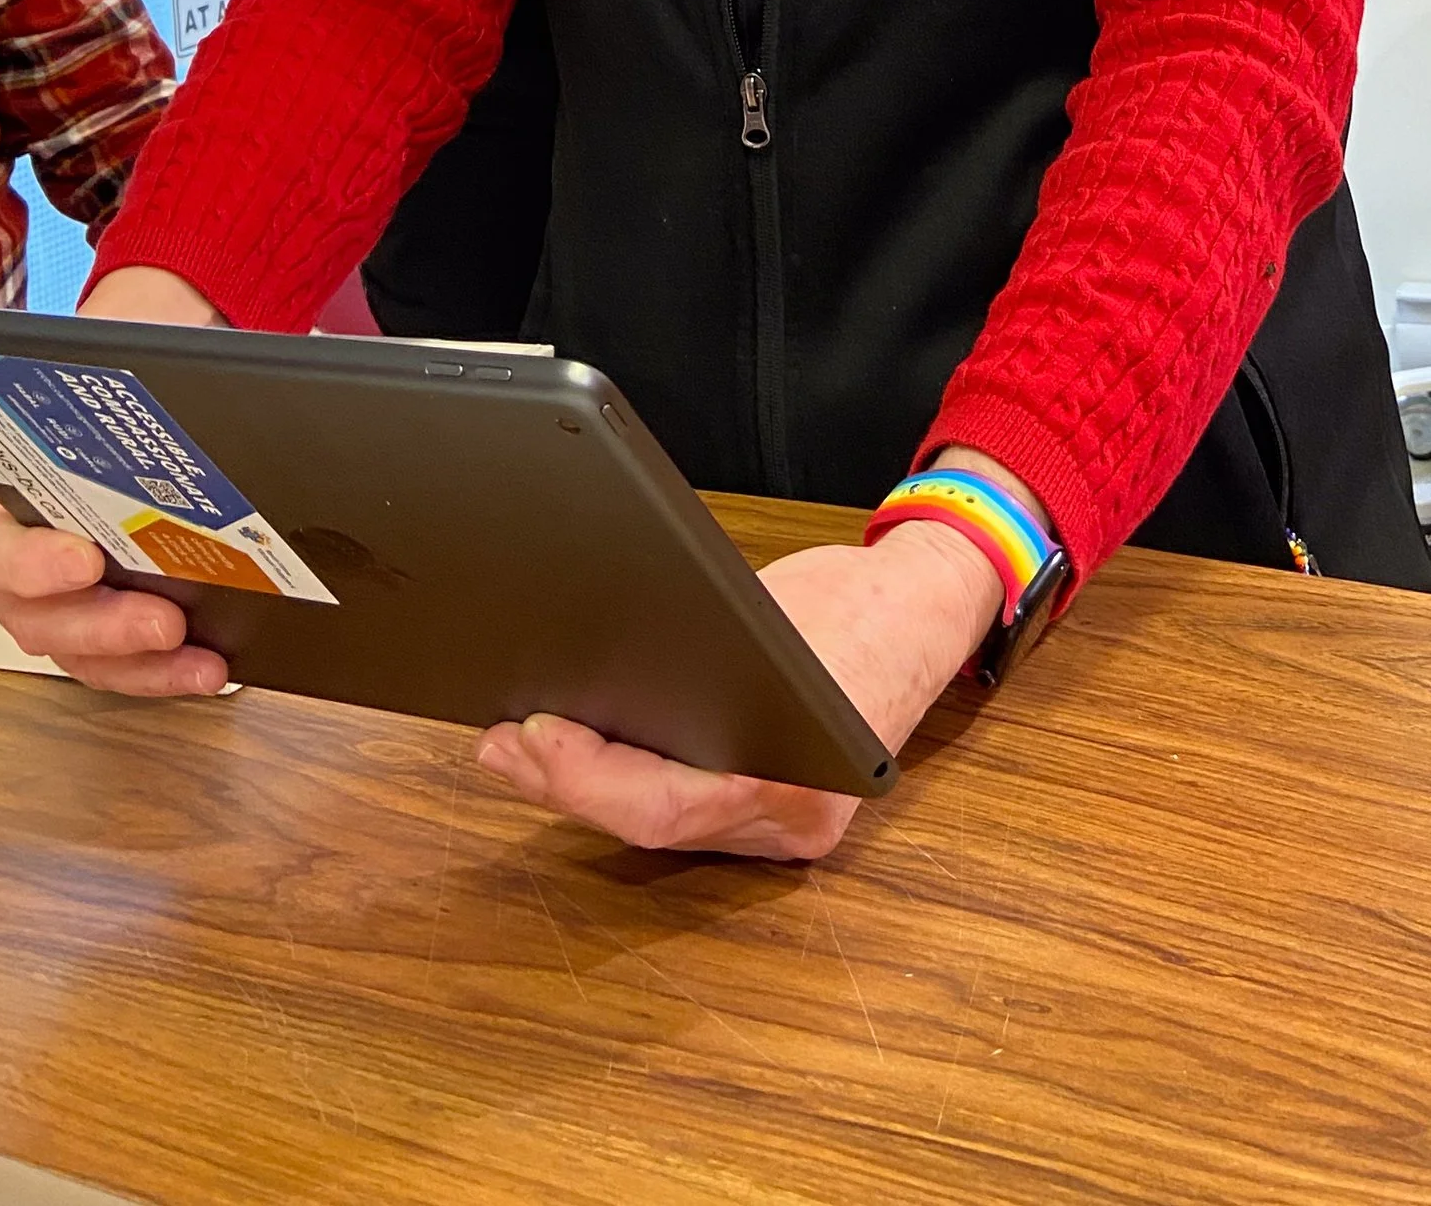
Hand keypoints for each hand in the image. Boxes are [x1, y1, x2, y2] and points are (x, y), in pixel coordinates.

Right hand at [0, 263, 233, 694]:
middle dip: (101, 624)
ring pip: (75, 650)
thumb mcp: (99, 365)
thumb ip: (114, 373)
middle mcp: (3, 561)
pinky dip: (158, 671)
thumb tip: (172, 378)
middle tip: (161, 619)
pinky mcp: (90, 628)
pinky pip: (115, 663)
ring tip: (193, 654)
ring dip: (136, 659)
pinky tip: (204, 667)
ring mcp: (45, 602)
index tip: (85, 561)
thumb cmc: (96, 389)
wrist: (122, 398)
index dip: (32, 564)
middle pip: (32, 616)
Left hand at [475, 517, 999, 860]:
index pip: (663, 808)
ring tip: (520, 751)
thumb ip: (686, 656)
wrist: (931, 606)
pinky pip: (692, 817)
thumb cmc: (855, 600)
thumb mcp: (759, 613)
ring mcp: (793, 828)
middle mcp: (796, 820)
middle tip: (500, 743)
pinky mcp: (785, 813)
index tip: (528, 735)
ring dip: (587, 791)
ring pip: (664, 830)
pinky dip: (633, 790)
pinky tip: (583, 762)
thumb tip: (585, 670)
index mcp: (798, 775)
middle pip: (651, 826)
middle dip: (564, 784)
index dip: (582, 780)